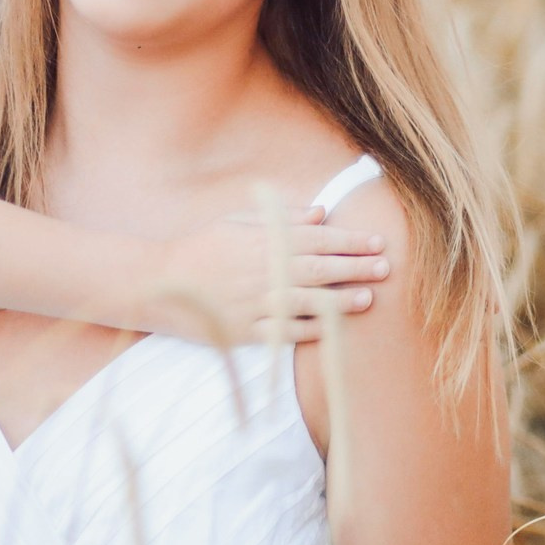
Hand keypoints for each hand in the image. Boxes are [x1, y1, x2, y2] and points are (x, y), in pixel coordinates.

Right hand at [151, 206, 389, 342]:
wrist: (158, 280)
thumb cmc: (200, 247)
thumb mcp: (237, 221)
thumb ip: (280, 217)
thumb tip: (320, 212)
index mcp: (264, 241)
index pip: (317, 239)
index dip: (350, 241)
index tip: (376, 243)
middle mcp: (264, 271)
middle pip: (320, 268)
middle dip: (356, 267)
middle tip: (385, 267)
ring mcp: (256, 302)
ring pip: (308, 301)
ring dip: (341, 300)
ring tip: (369, 299)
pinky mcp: (246, 330)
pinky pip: (285, 332)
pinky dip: (310, 330)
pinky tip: (332, 329)